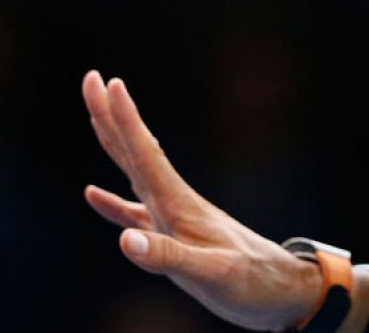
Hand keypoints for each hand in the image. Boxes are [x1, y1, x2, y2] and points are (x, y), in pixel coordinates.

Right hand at [81, 70, 321, 330]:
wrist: (277, 291)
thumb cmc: (249, 282)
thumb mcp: (209, 272)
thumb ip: (166, 256)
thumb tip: (124, 240)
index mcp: (178, 203)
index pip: (146, 153)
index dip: (126, 119)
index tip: (110, 82)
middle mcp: (172, 201)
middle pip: (134, 150)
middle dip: (111, 115)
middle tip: (91, 78)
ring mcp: (170, 217)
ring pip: (133, 171)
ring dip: (113, 142)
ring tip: (94, 113)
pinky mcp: (170, 237)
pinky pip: (132, 212)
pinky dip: (112, 202)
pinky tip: (93, 193)